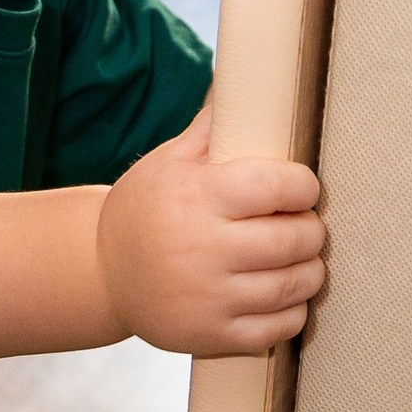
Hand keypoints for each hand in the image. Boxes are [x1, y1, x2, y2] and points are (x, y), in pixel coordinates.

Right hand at [97, 104, 323, 356]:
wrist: (99, 273)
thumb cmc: (145, 209)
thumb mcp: (169, 161)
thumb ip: (212, 127)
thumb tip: (245, 75)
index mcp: (199, 196)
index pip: (280, 187)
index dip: (303, 186)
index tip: (301, 189)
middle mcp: (204, 248)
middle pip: (296, 238)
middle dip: (311, 229)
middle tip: (305, 225)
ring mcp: (208, 297)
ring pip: (295, 285)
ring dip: (310, 271)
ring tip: (302, 260)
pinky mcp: (211, 335)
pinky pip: (279, 328)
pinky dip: (293, 312)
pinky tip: (283, 295)